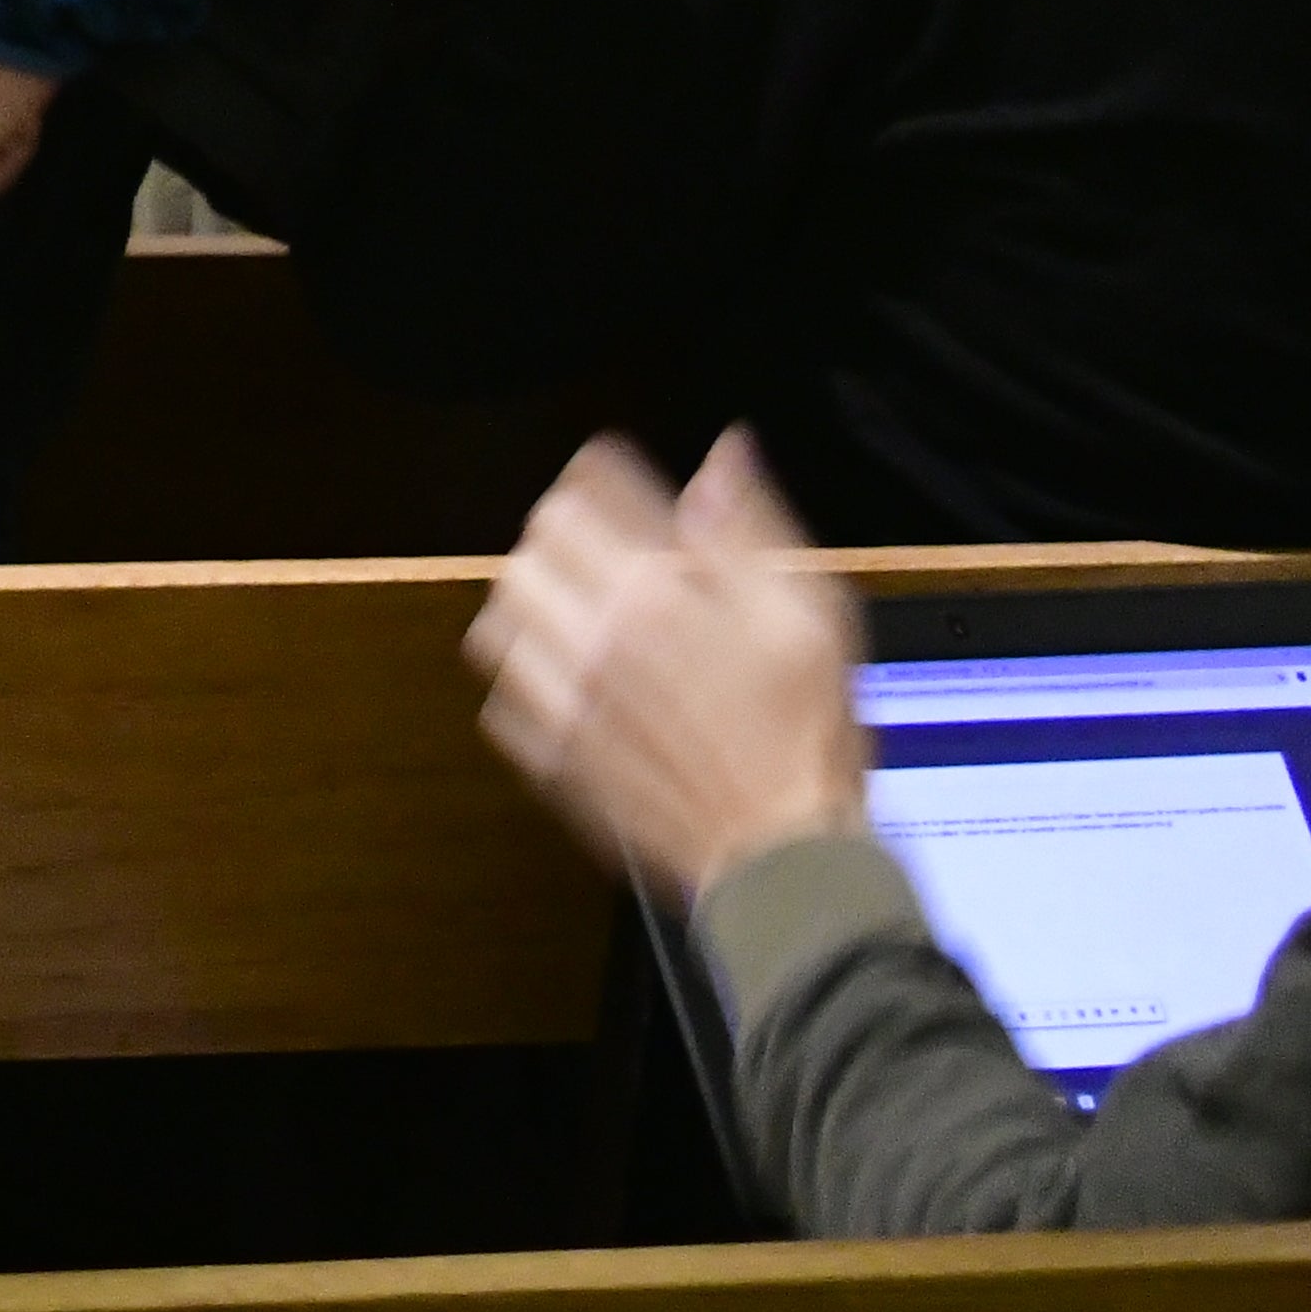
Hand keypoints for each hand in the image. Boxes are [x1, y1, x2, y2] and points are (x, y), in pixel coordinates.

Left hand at [468, 434, 868, 896]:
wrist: (784, 854)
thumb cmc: (807, 740)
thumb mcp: (809, 614)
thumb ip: (748, 526)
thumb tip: (724, 456)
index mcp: (652, 595)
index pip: (579, 495)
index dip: (598, 474)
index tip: (613, 477)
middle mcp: (594, 640)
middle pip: (529, 550)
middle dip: (561, 535)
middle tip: (601, 547)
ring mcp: (566, 701)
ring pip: (501, 619)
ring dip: (533, 603)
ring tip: (578, 608)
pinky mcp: (554, 756)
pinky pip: (503, 696)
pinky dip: (526, 677)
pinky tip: (571, 677)